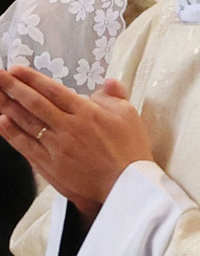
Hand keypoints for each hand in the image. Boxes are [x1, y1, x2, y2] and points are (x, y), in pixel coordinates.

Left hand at [0, 71, 150, 217]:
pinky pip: (25, 145)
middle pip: (34, 103)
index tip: (16, 69)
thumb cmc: (130, 150)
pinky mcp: (49, 165)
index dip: (32, 79)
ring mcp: (56, 147)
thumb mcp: (130, 116)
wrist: (126, 186)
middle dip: (11, 87)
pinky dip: (11, 133)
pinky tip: (2, 121)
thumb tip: (106, 82)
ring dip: (7, 106)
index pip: (53, 90)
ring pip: (25, 122)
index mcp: (87, 113)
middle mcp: (67, 127)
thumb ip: (115, 96)